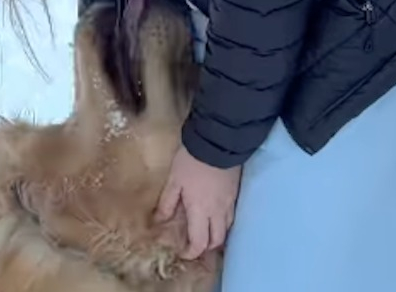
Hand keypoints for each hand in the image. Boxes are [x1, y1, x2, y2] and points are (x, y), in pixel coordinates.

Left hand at [155, 144, 242, 259]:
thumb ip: (167, 202)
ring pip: (226, 229)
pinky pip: (231, 216)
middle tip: (194, 244)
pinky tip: (216, 216)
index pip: (199, 242)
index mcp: (200, 211)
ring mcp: (229, 203)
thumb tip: (160, 220)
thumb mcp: (174, 180)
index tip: (183, 253)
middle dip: (206, 247)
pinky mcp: (235, 194)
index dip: (192, 252)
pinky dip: (223, 223)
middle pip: (216, 240)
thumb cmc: (191, 162)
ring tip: (205, 232)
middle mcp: (218, 212)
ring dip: (216, 236)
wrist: (217, 143)